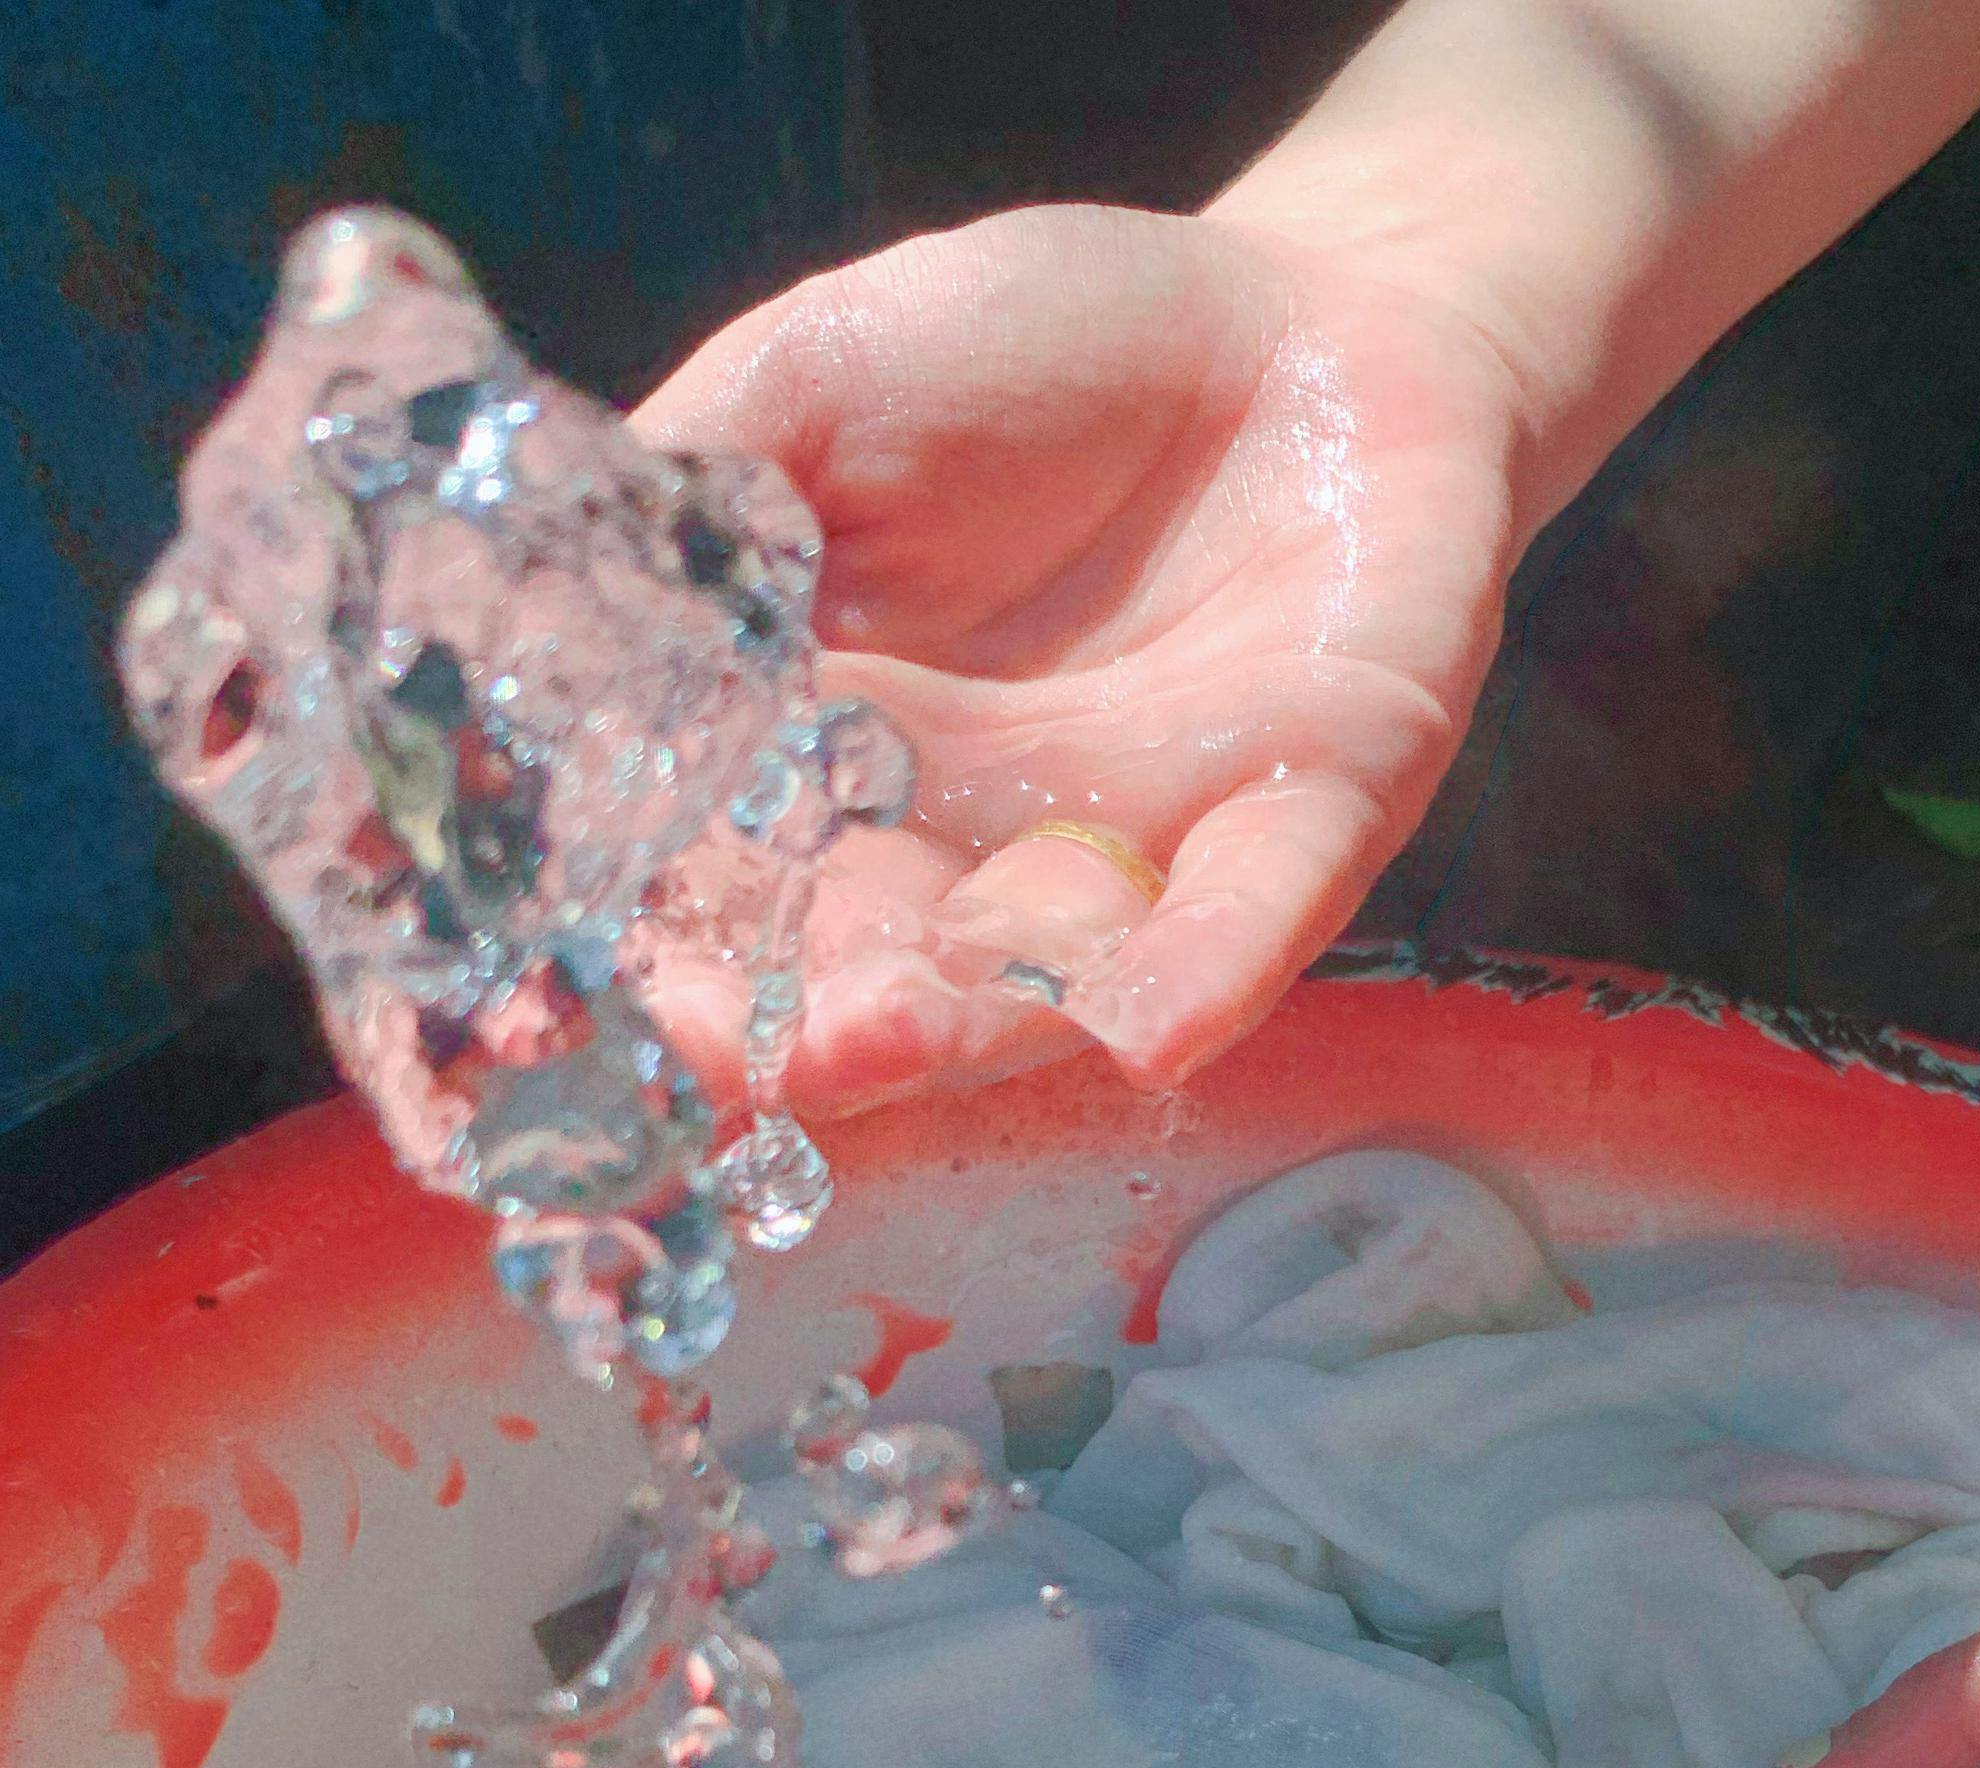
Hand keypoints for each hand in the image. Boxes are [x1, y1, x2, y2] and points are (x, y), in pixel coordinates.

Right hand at [638, 203, 1529, 1102]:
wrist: (1297, 327)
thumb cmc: (1035, 354)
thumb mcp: (815, 387)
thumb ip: (690, 498)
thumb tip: (500, 594)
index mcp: (831, 766)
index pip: (716, 891)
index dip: (648, 947)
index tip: (557, 996)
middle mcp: (974, 856)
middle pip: (866, 979)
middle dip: (793, 1028)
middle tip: (723, 1056)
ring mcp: (1141, 857)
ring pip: (1040, 984)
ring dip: (959, 1023)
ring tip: (871, 1046)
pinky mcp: (1309, 825)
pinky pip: (1254, 920)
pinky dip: (1203, 974)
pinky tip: (1151, 1024)